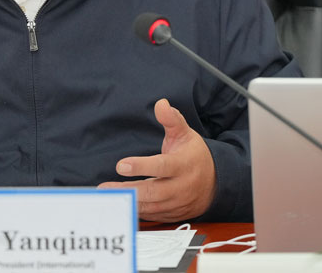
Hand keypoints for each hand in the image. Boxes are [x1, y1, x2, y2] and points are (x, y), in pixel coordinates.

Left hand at [97, 98, 215, 221]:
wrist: (216, 182)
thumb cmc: (195, 155)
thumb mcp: (185, 134)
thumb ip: (171, 119)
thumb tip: (161, 103)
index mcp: (184, 165)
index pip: (162, 166)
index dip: (141, 167)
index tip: (121, 165)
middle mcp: (181, 186)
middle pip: (154, 192)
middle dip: (128, 190)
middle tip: (105, 187)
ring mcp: (177, 203)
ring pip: (151, 207)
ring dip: (128, 203)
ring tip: (107, 196)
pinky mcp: (173, 214)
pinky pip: (153, 216)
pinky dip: (136, 212)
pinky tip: (120, 205)